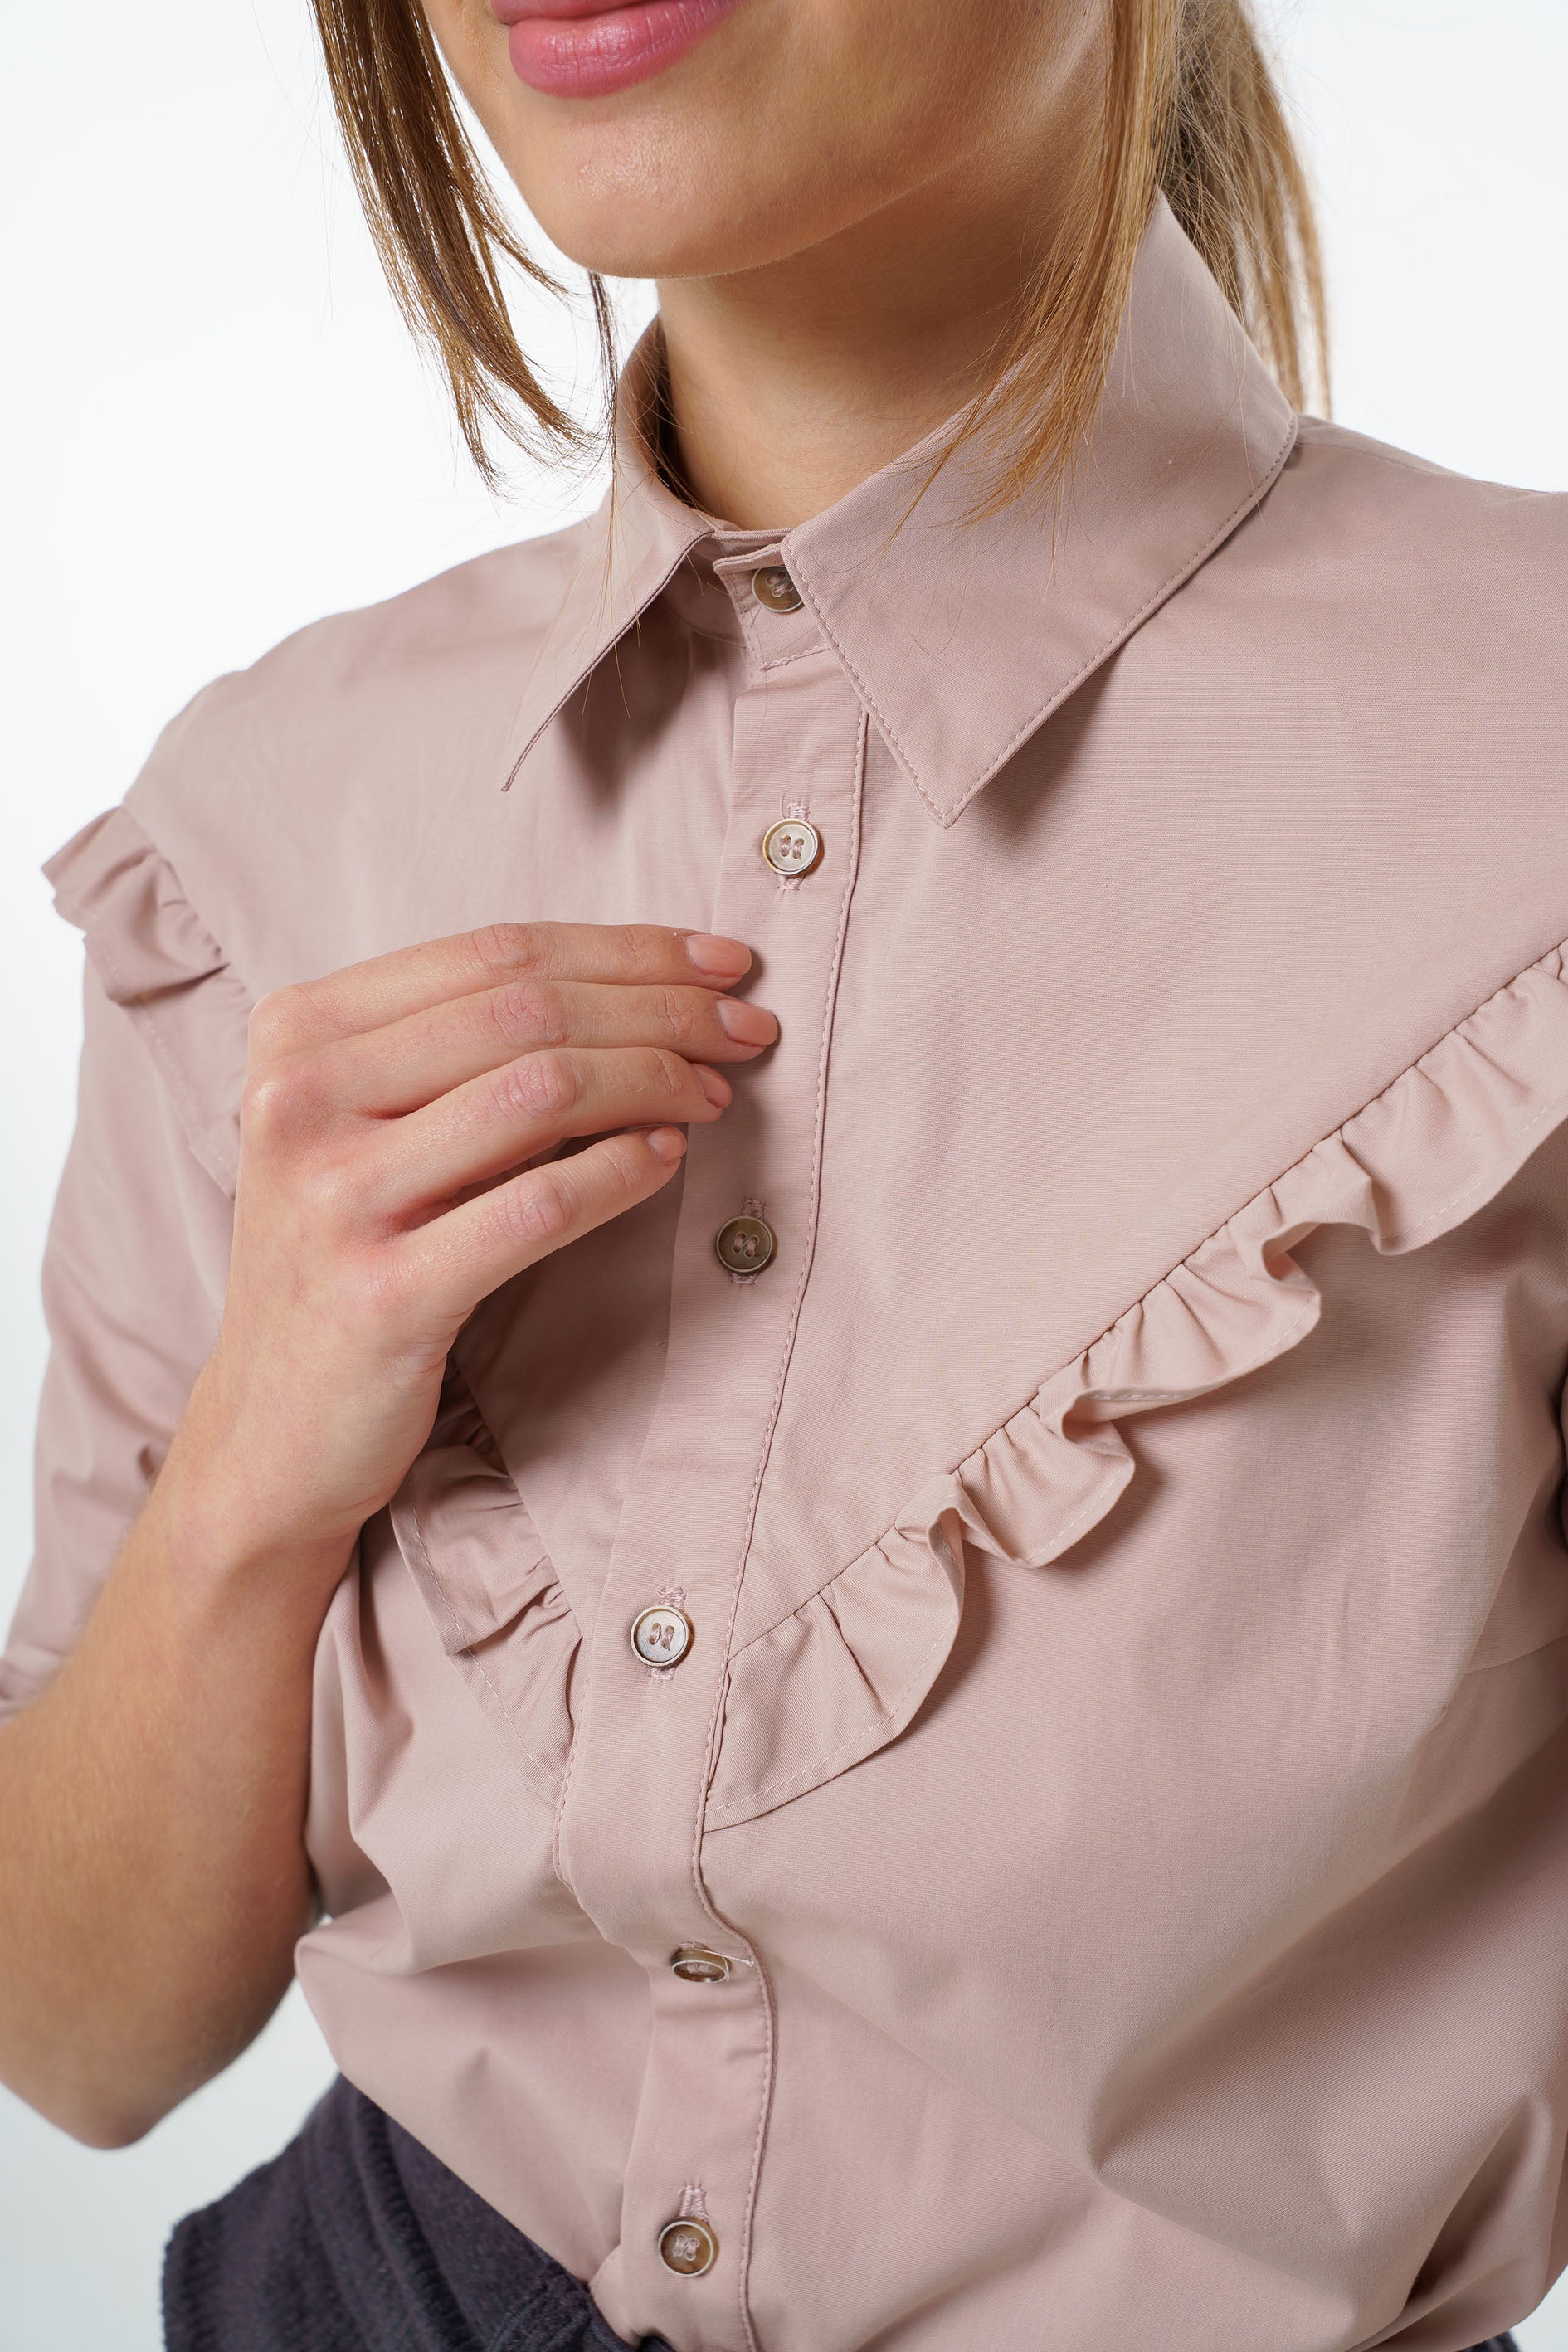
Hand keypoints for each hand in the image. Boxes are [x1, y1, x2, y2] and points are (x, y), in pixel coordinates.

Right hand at [164, 921, 775, 1570]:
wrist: (270, 1435)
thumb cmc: (347, 1262)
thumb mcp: (369, 1130)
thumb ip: (463, 1052)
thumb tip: (644, 992)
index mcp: (298, 1033)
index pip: (493, 952)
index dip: (628, 949)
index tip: (720, 965)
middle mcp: (301, 1099)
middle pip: (529, 1011)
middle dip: (664, 1009)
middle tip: (748, 1030)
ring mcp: (336, 1198)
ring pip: (542, 1091)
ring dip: (655, 1081)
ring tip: (714, 1094)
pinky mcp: (383, 1294)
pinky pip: (540, 1207)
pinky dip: (624, 1173)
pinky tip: (668, 1160)